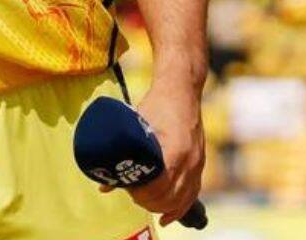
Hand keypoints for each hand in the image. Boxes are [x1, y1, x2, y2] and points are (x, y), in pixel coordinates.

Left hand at [115, 79, 203, 225]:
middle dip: (148, 201)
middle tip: (132, 192)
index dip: (140, 194)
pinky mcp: (199, 163)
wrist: (182, 88)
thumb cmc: (158, 104)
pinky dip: (179, 207)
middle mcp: (190, 161)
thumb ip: (122, 154)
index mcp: (175, 152)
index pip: (158, 189)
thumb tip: (106, 182)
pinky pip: (192, 193)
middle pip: (168, 199)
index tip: (128, 187)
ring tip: (144, 200)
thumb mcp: (136, 125)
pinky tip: (167, 217)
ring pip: (180, 200)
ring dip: (161, 205)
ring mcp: (197, 163)